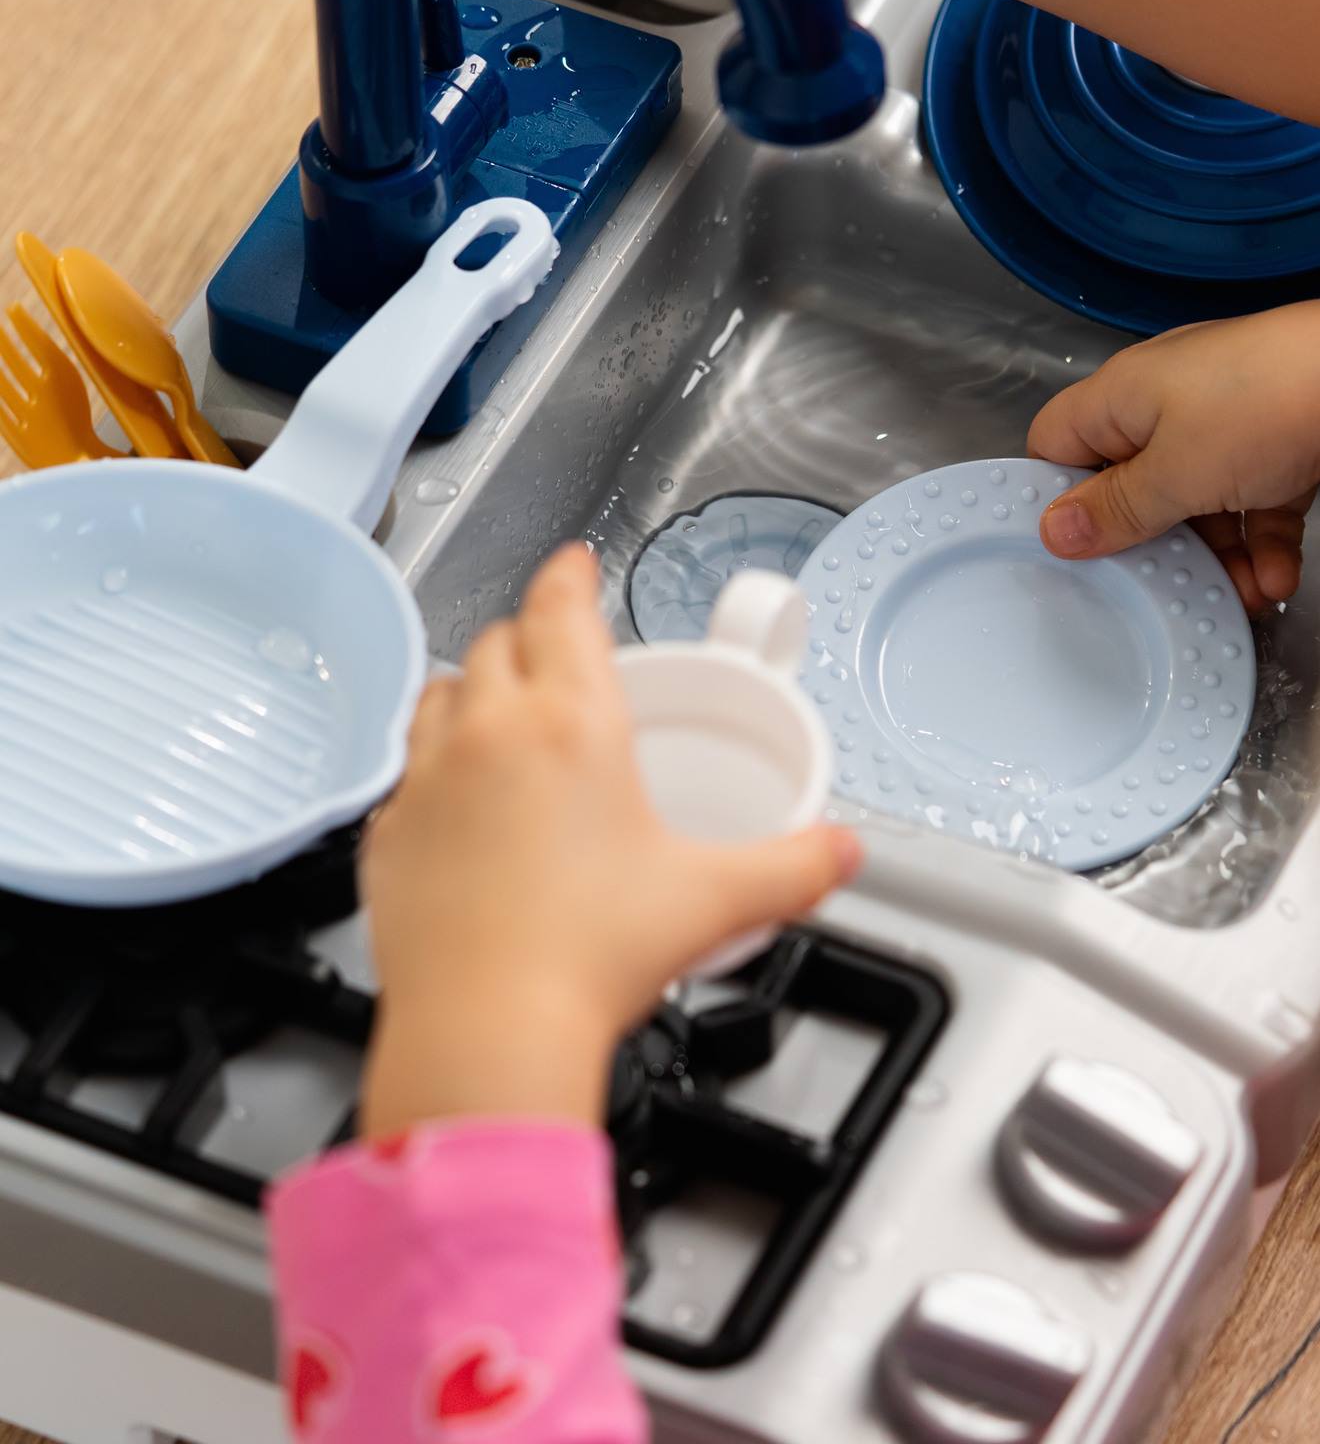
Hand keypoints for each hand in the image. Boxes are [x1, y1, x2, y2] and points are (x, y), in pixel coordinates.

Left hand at [361, 544, 858, 1135]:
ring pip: (439, 692)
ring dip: (472, 688)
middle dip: (530, 633)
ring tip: (501, 714)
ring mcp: (428, 779)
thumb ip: (793, 866)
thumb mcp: (714, 900)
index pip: (561, 608)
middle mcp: (491, 733)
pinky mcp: (388, 833)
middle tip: (557, 653)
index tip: (575, 564)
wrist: (488, 1029)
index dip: (570, 574)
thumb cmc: (589, 958)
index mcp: (572, 723)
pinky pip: (404, 772)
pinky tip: (456, 802)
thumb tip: (841, 850)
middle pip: (498, 641)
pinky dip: (430, 767)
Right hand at [1028, 304, 1319, 615]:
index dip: (1055, 499)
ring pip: (1198, 503)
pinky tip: (1275, 579)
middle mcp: (1166, 403)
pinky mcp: (1277, 439)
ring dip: (1218, 557)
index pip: (1056, 446)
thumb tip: (1055, 531)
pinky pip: (1252, 500)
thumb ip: (1116, 510)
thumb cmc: (1268, 399)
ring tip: (1240, 595)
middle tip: (1163, 586)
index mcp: (1121, 396)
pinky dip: (1262, 543)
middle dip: (1155, 546)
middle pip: (1133, 487)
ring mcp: (1225, 421)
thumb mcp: (1178, 472)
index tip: (1069, 551)